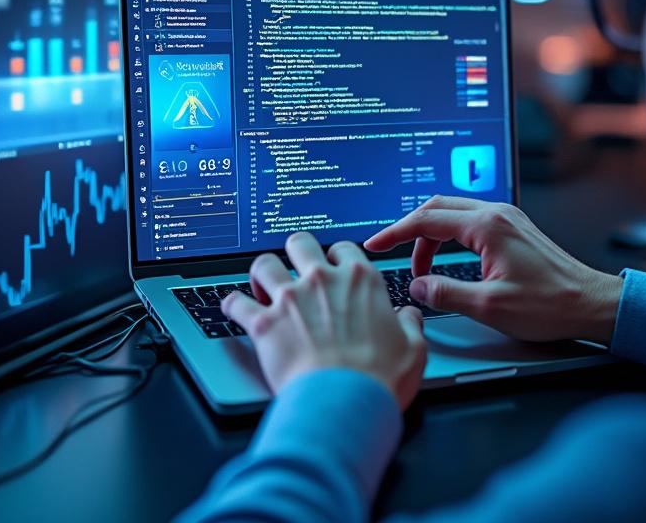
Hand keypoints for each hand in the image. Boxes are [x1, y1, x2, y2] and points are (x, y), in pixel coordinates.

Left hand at [222, 232, 426, 409]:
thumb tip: (409, 317)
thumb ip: (410, 325)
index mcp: (359, 280)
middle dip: (296, 252)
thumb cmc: (379, 378)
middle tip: (296, 269)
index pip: (343, 249)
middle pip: (299, 243)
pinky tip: (234, 309)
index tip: (334, 269)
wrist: (345, 402)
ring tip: (263, 286)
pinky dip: (232, 305)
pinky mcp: (264, 324)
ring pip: (264, 264)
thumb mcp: (413, 349)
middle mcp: (321, 281)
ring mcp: (289, 300)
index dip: (337, 258)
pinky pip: (235, 302)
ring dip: (262, 274)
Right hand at [364, 197, 622, 344]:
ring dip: (430, 235)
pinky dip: (448, 234)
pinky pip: (469, 219)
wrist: (592, 304)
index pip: (426, 220)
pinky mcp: (513, 227)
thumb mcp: (490, 307)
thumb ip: (445, 293)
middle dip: (409, 231)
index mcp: (487, 226)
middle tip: (391, 253)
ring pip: (452, 212)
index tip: (375, 244)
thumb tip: (418, 286)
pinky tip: (445, 256)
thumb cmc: (551, 305)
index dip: (394, 233)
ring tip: (421, 267)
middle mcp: (496, 213)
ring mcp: (506, 217)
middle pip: (436, 207)